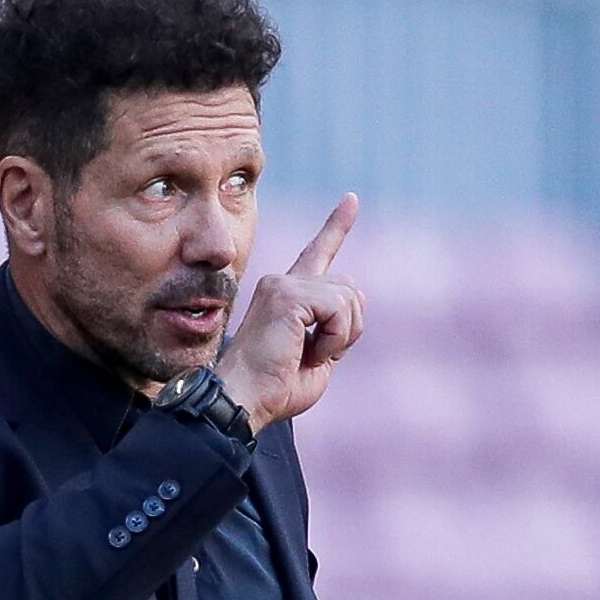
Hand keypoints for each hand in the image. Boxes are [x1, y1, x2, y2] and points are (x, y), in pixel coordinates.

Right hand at [219, 193, 368, 433]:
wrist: (244, 400)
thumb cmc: (275, 389)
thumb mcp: (317, 359)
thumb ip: (335, 329)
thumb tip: (355, 302)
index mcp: (288, 295)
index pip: (318, 253)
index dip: (337, 226)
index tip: (352, 199)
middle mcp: (283, 282)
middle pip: (349, 287)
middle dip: (349, 327)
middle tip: (318, 355)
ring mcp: (283, 285)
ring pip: (349, 297)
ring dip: (342, 335)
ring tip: (309, 355)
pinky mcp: (288, 295)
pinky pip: (339, 307)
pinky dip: (336, 337)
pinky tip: (310, 352)